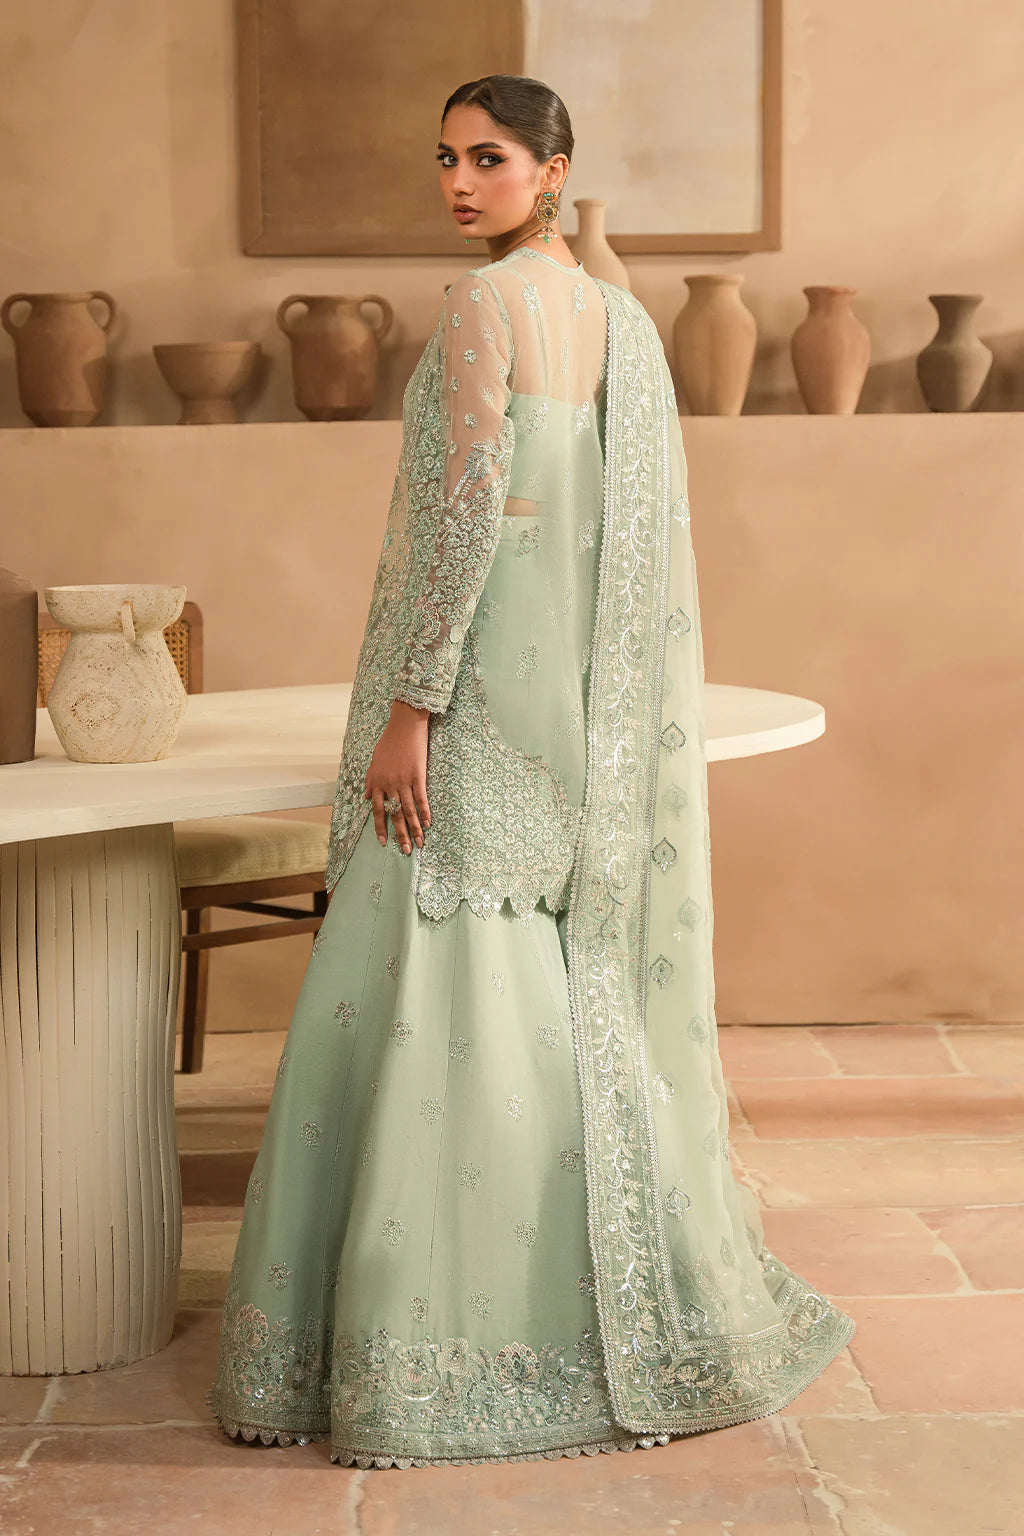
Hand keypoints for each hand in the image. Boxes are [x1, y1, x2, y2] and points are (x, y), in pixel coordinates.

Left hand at [364, 699, 431, 853]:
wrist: (404, 724)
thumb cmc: (388, 741)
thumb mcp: (374, 761)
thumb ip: (369, 781)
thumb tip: (365, 798)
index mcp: (377, 782)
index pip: (378, 811)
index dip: (381, 828)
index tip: (384, 842)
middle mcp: (389, 784)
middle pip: (395, 815)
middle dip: (400, 835)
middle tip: (405, 851)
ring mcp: (404, 780)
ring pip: (409, 810)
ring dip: (414, 828)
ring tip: (419, 843)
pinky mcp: (418, 775)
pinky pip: (421, 798)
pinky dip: (425, 812)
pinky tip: (428, 824)